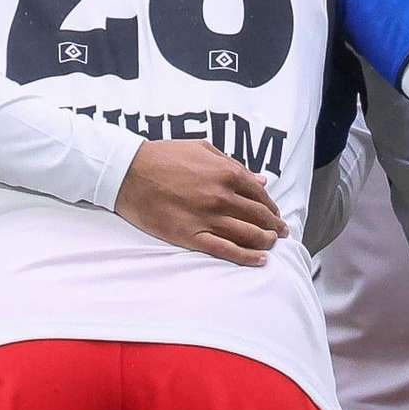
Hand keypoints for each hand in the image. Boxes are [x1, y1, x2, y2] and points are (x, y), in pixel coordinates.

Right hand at [111, 140, 283, 264]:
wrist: (128, 171)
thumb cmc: (163, 156)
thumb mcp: (202, 149)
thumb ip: (233, 164)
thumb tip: (261, 180)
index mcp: (226, 173)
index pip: (260, 195)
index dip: (271, 206)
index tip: (275, 213)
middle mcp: (221, 197)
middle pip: (259, 217)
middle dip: (274, 225)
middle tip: (280, 232)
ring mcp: (207, 218)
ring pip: (248, 235)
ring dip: (265, 241)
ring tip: (272, 244)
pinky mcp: (191, 236)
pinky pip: (226, 250)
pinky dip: (247, 257)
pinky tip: (260, 260)